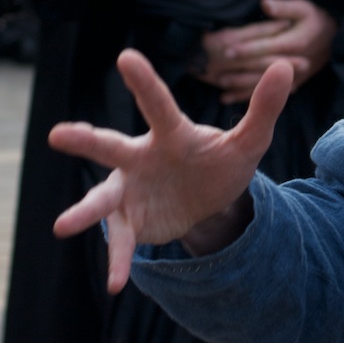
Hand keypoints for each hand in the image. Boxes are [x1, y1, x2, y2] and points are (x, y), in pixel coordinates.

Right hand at [49, 48, 292, 291]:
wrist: (209, 201)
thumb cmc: (222, 161)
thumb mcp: (249, 141)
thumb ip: (265, 107)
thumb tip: (286, 66)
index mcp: (171, 134)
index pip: (158, 106)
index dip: (145, 83)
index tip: (126, 57)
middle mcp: (141, 157)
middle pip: (112, 147)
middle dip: (85, 141)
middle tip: (57, 135)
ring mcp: (130, 190)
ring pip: (103, 199)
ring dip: (84, 211)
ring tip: (61, 226)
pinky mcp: (131, 221)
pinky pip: (120, 242)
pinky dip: (117, 261)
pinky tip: (116, 285)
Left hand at [197, 0, 338, 104]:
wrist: (338, 39)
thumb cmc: (317, 19)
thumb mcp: (304, 8)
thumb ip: (283, 8)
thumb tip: (265, 3)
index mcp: (294, 44)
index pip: (266, 47)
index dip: (247, 48)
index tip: (227, 49)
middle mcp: (293, 63)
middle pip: (261, 67)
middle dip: (237, 68)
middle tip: (214, 69)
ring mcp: (293, 78)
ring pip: (263, 84)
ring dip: (240, 84)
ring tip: (219, 82)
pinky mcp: (292, 85)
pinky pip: (267, 95)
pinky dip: (247, 96)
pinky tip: (227, 98)